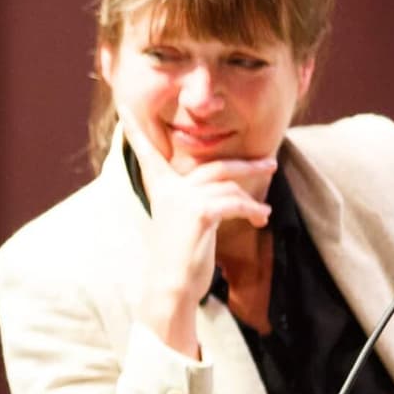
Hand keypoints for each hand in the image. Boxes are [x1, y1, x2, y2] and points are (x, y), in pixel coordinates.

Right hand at [123, 118, 273, 356]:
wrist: (171, 287)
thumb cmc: (180, 260)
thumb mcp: (185, 224)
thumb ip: (198, 201)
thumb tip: (228, 190)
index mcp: (161, 190)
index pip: (147, 153)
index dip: (134, 130)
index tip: (122, 106)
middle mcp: (169, 190)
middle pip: (215, 166)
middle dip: (246, 165)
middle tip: (270, 165)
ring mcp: (183, 199)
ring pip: (228, 185)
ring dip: (252, 198)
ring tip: (264, 213)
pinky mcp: (199, 212)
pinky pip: (234, 202)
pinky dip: (252, 210)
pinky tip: (261, 219)